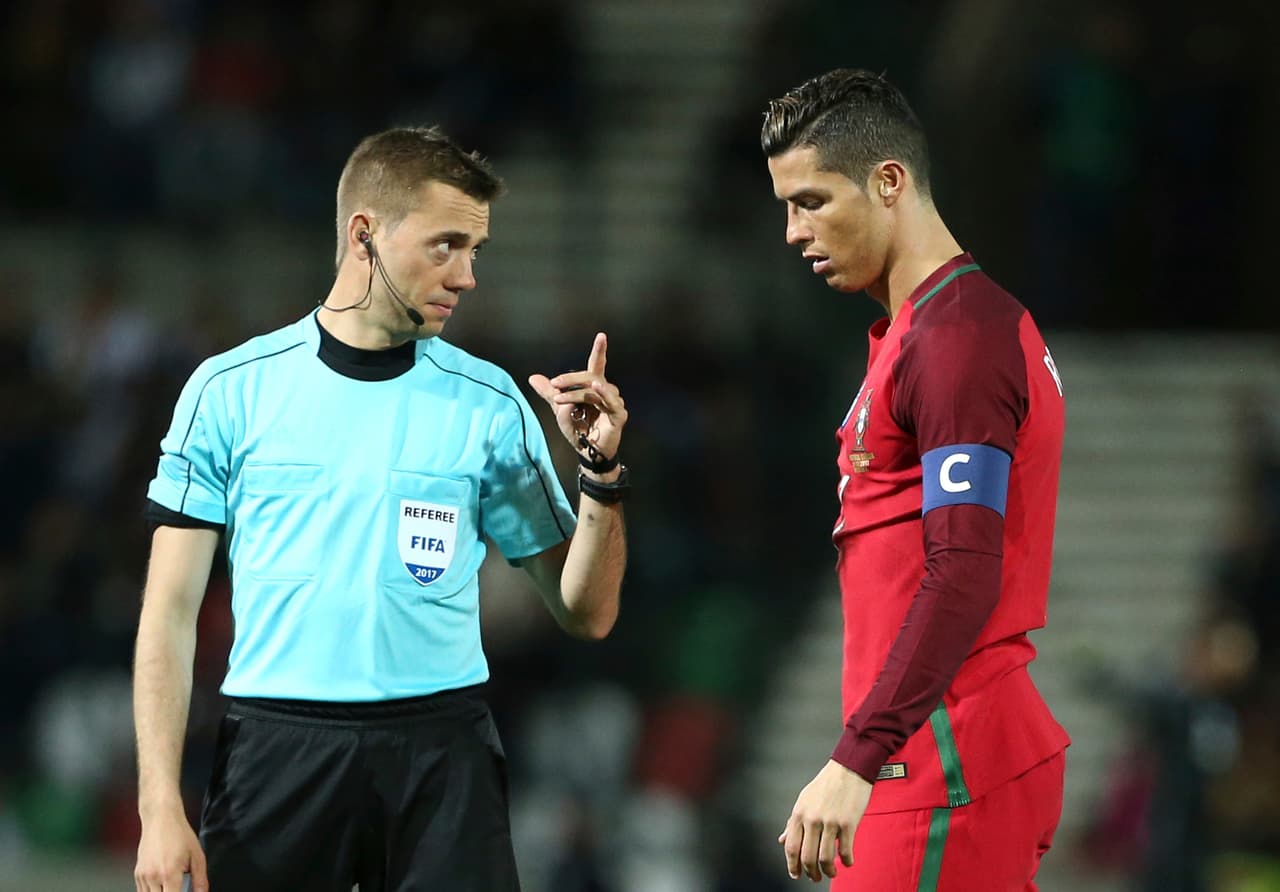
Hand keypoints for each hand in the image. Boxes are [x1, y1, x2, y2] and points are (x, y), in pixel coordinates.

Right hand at [135, 807, 207, 891]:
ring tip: (172, 884)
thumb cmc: (179, 834)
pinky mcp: (137, 874)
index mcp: (169, 873)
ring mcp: (143, 876)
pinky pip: (142, 891)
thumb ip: (200, 879)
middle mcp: (153, 876)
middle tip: (179, 887)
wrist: (161, 819)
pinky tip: (163, 883)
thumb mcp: (197, 855)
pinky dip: (152, 891)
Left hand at [529, 333, 626, 474]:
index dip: (599, 351)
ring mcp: (614, 402)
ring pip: (593, 390)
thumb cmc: (578, 428)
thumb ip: (550, 393)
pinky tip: (595, 387)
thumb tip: (533, 377)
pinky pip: (610, 401)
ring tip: (561, 401)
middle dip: (571, 378)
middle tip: (555, 384)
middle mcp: (606, 391)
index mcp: (594, 387)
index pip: (596, 365)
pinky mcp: (618, 414)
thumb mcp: (560, 409)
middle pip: (591, 375)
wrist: (586, 452)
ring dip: (575, 394)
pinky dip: (601, 393)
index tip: (601, 335)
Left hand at [778, 759, 871, 881]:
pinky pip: (845, 850)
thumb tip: (782, 840)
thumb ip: (793, 822)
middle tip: (815, 878)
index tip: (796, 874)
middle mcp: (812, 819)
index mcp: (799, 813)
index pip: (791, 847)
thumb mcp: (804, 800)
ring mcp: (830, 821)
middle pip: (807, 857)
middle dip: (811, 873)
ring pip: (826, 858)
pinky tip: (847, 862)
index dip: (792, 865)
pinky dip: (846, 861)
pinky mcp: (848, 823)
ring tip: (832, 873)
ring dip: (829, 871)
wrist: (848, 768)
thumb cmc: (826, 784)